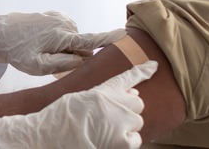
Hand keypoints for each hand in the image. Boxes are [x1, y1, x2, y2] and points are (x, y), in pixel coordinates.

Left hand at [0, 11, 126, 74]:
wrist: (0, 32)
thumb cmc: (18, 52)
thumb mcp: (37, 66)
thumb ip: (63, 64)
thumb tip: (83, 59)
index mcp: (60, 37)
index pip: (90, 40)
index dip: (108, 39)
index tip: (125, 34)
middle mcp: (63, 23)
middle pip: (82, 44)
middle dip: (75, 54)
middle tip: (50, 61)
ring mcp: (59, 17)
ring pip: (74, 39)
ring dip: (66, 47)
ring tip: (42, 50)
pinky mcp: (55, 15)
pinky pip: (66, 31)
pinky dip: (61, 39)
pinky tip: (44, 41)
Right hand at [0, 60, 157, 148]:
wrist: (54, 134)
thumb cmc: (62, 116)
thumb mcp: (81, 97)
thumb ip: (105, 95)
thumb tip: (130, 94)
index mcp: (105, 89)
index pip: (129, 77)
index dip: (144, 71)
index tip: (154, 66)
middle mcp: (117, 102)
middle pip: (138, 103)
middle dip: (129, 109)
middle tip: (113, 117)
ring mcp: (122, 121)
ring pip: (137, 122)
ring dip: (127, 126)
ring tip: (107, 131)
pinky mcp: (123, 141)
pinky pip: (135, 140)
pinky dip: (126, 142)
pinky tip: (110, 141)